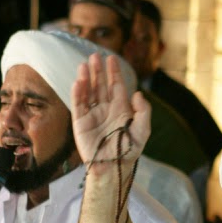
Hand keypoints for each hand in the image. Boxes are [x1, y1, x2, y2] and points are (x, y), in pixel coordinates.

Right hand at [71, 52, 150, 170]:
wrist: (112, 166)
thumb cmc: (128, 150)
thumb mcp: (142, 130)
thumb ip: (144, 111)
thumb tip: (138, 93)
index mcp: (121, 109)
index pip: (116, 86)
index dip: (114, 72)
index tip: (111, 59)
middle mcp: (105, 109)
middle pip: (101, 85)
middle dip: (98, 71)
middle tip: (95, 56)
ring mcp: (92, 115)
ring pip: (88, 92)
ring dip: (86, 78)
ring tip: (84, 64)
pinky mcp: (80, 122)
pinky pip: (78, 105)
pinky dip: (77, 93)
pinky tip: (78, 81)